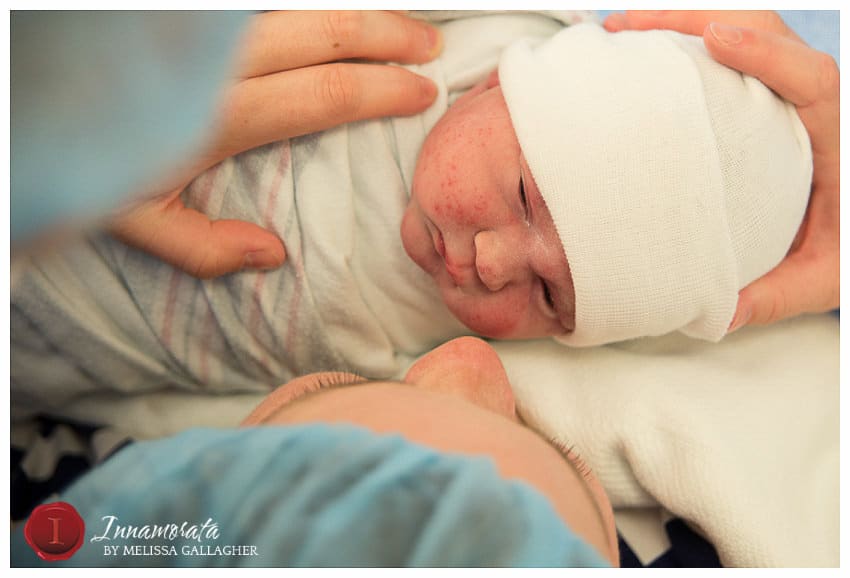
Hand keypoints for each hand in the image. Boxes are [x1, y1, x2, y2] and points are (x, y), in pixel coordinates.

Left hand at [111, 10, 442, 278]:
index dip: (381, 90)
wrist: (35, 106)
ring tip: (402, 22)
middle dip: (387, 36)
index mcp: (220, 115)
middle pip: (325, 32)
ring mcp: (207, 27)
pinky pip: (267, 4)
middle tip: (429, 48)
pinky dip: (309, 7)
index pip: (324, 93)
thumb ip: (208, 248)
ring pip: (300, 5)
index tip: (421, 94)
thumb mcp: (140, 222)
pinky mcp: (196, 17)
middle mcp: (220, 58)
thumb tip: (274, 255)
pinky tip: (336, 13)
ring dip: (357, 11)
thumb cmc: (84, 161)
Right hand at [604, 11, 838, 329]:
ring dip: (687, 22)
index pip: (809, 76)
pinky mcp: (777, 95)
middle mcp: (818, 98)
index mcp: (838, 130)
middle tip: (625, 27)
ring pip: (749, 28)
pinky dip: (693, 42)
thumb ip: (777, 294)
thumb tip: (718, 313)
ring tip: (624, 33)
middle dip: (693, 18)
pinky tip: (652, 56)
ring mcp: (795, 90)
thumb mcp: (828, 275)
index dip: (762, 52)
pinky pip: (738, 52)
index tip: (712, 38)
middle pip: (765, 29)